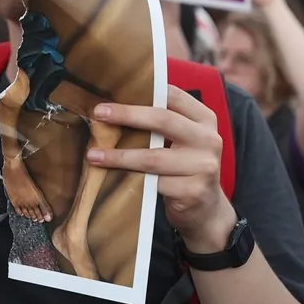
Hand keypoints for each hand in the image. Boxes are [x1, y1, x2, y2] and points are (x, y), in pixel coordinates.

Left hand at [84, 86, 237, 253]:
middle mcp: (208, 140)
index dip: (143, 93)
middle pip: (163, 120)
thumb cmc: (185, 168)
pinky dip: (128, 178)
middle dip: (127, 115)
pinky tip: (111, 176)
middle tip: (98, 114)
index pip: (173, 96)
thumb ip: (162, 123)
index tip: (112, 95)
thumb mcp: (183, 140)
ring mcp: (203, 167)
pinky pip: (153, 183)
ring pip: (153, 157)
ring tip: (94, 154)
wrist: (206, 210)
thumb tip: (116, 106)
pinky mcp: (192, 192)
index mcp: (205, 119)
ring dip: (119, 155)